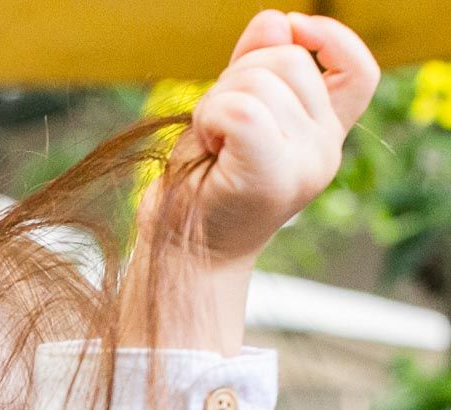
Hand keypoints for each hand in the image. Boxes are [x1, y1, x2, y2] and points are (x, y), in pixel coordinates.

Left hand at [141, 10, 378, 264]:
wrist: (182, 256)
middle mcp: (324, 149)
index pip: (358, 71)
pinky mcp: (274, 173)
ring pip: (260, 81)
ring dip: (215, 101)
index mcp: (322, 135)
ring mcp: (306, 163)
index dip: (330, 38)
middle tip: (215, 126)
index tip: (289, 29)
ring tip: (210, 143)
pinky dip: (210, 116)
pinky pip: (241, 108)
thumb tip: (274, 20)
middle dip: (236, 76)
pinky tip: (206, 144)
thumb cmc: (199, 190)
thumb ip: (253, 69)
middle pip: (289, 61)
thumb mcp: (228, 116)